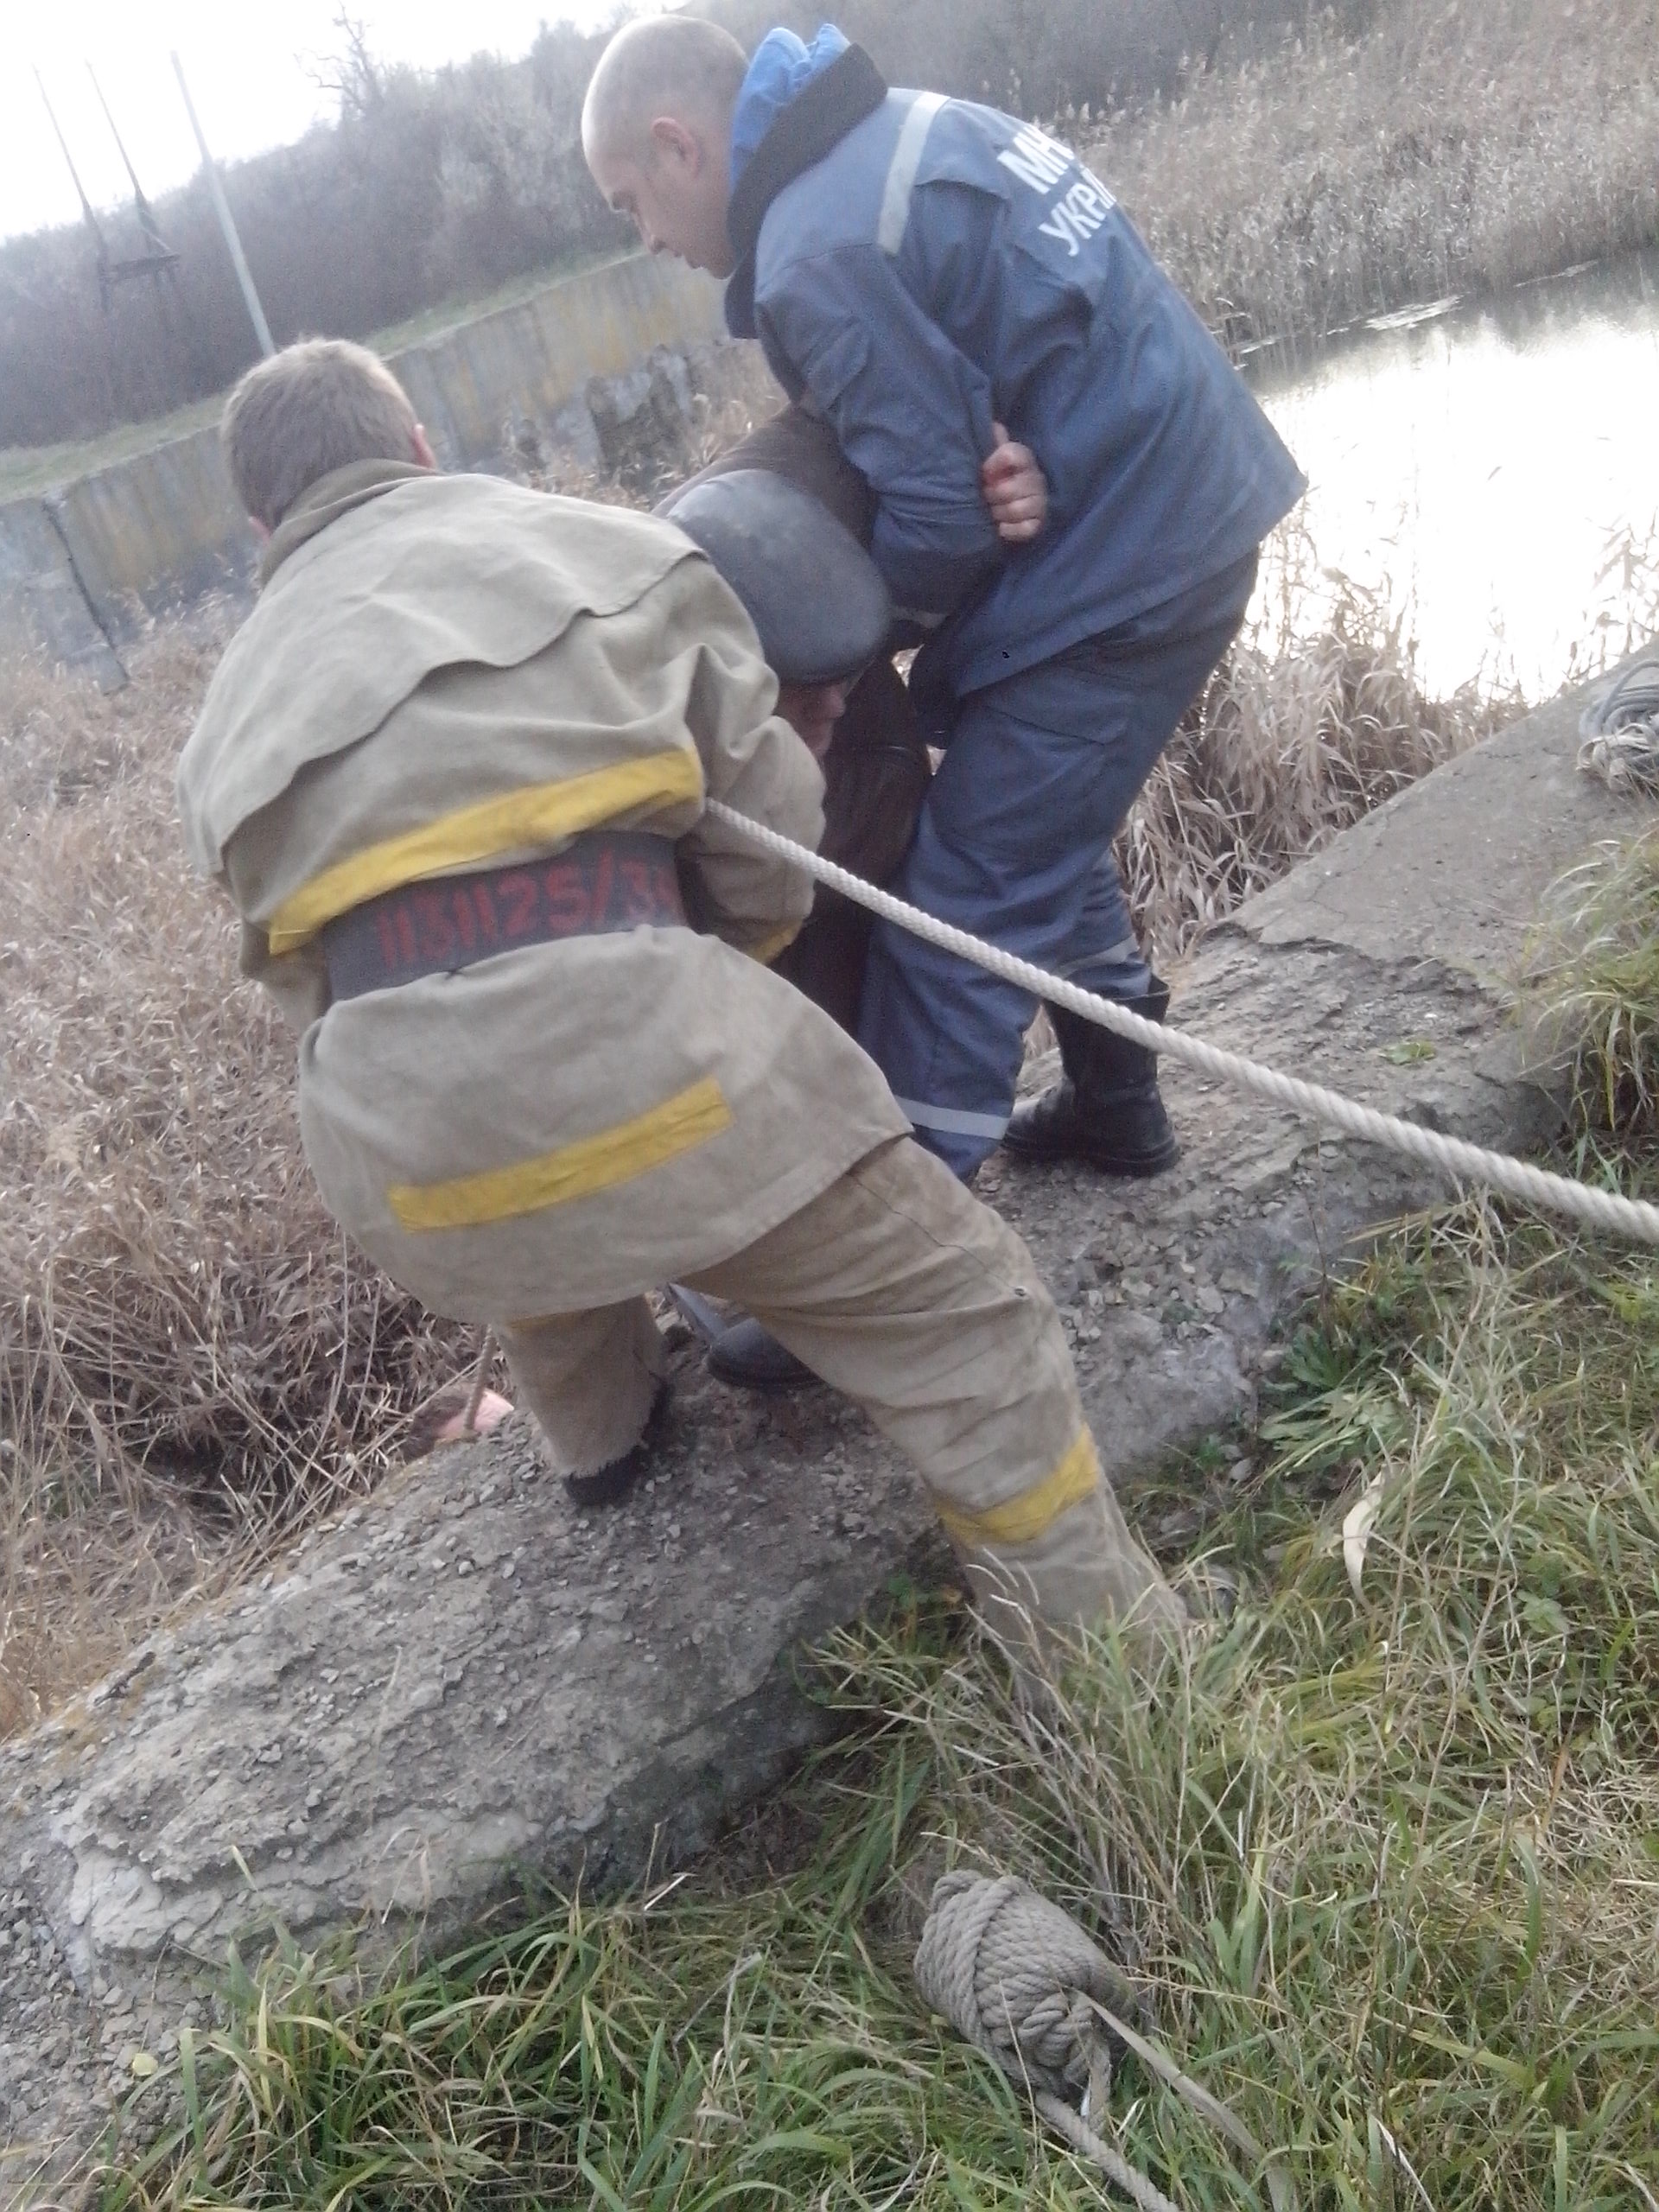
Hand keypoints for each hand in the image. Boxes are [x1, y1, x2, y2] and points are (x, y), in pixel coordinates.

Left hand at [981, 421, 1046, 543]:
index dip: (994, 464)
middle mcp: (1036, 479)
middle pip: (1009, 489)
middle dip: (992, 495)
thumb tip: (990, 424)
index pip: (1012, 455)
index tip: (984, 472)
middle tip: (984, 495)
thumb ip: (990, 439)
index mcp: (1024, 458)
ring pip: (1016, 510)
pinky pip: (1025, 529)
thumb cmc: (998, 474)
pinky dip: (1009, 530)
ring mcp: (1039, 502)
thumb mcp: (992, 453)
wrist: (1010, 500)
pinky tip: (1000, 526)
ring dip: (998, 512)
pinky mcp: (1038, 523)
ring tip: (991, 511)